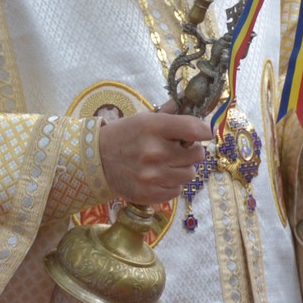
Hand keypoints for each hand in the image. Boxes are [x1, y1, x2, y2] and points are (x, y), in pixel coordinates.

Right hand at [97, 103, 212, 204]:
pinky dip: (172, 184)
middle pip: (197, 155)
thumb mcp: (143, 119)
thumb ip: (170, 115)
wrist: (96, 161)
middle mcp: (154, 152)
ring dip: (183, 168)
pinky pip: (177, 190)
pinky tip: (160, 176)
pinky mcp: (149, 194)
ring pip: (190, 174)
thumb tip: (194, 109)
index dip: (205, 131)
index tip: (205, 132)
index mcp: (153, 128)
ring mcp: (152, 176)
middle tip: (180, 149)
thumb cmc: (124, 136)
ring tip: (169, 163)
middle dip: (192, 151)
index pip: (194, 129)